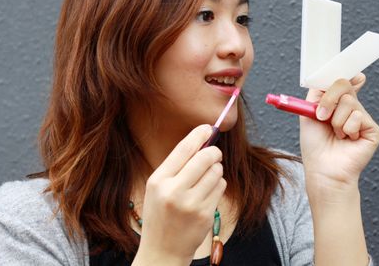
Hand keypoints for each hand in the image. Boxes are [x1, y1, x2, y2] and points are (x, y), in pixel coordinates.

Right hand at [134, 125, 225, 264]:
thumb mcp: (158, 188)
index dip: (199, 134)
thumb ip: (176, 166)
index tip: (209, 128)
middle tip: (215, 153)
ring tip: (207, 178)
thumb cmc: (161, 214)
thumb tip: (201, 141)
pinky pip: (220, 187)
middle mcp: (174, 191)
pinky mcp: (205, 215)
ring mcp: (191, 204)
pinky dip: (218, 185)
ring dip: (216, 170)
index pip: (183, 149)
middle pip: (205, 157)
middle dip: (214, 152)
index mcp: (158, 180)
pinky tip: (208, 193)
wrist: (162, 251)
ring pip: (216, 172)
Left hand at [299, 73, 378, 194]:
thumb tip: (331, 77)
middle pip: (344, 86)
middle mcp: (352, 110)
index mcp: (337, 105)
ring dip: (335, 120)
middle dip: (329, 99)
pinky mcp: (373, 130)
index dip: (347, 76)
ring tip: (336, 135)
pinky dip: (347, 129)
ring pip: (349, 102)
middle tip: (321, 116)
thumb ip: (318, 92)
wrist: (323, 170)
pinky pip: (358, 116)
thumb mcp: (308, 113)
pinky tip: (347, 140)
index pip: (344, 83)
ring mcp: (363, 119)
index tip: (348, 73)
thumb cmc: (315, 146)